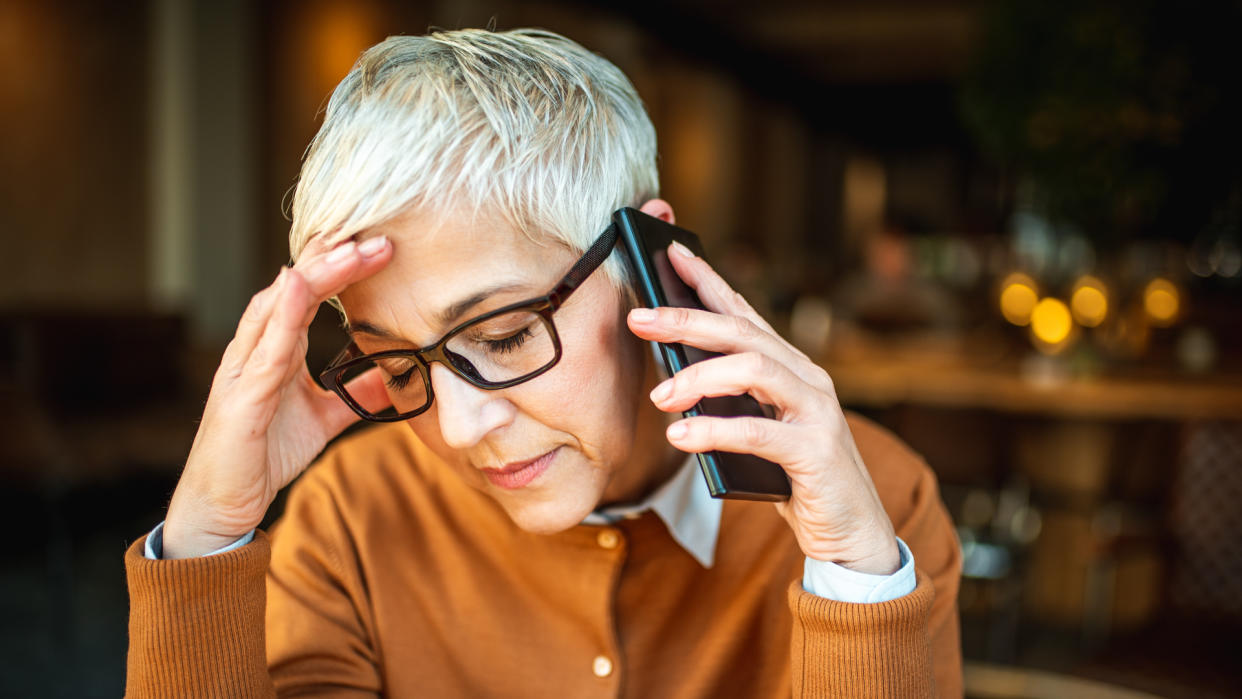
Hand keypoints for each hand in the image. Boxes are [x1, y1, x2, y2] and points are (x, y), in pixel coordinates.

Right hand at [162, 235, 393, 557]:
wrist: (222, 506)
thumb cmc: (263, 455)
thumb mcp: (324, 420)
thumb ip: (356, 395)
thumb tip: (397, 376)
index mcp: (273, 351)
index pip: (308, 295)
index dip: (340, 269)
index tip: (380, 247)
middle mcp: (254, 351)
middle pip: (293, 290)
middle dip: (333, 261)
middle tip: (376, 239)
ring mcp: (242, 373)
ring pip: (276, 309)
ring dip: (313, 277)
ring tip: (347, 250)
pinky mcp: (240, 402)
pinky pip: (264, 353)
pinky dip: (282, 317)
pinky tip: (297, 287)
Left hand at [626, 242, 899, 574]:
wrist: (852, 532)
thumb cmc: (797, 479)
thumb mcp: (759, 432)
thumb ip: (731, 403)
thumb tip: (671, 382)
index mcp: (792, 369)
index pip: (745, 314)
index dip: (710, 281)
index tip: (673, 253)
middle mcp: (808, 379)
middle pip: (743, 332)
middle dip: (688, 320)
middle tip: (640, 320)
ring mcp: (817, 411)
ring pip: (754, 368)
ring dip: (698, 377)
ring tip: (659, 397)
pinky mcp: (816, 452)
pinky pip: (758, 432)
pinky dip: (714, 429)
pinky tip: (680, 437)